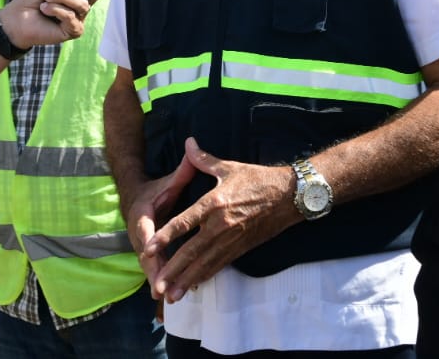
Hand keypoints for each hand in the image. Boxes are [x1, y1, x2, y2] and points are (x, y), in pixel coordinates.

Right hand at [125, 147, 198, 284]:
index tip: (151, 253)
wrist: (135, 199)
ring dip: (158, 281)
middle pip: (146, 256)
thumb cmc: (154, 190)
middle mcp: (139, 234)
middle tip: (161, 288)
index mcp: (143, 214)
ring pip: (150, 267)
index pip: (145, 229)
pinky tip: (174, 294)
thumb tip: (192, 149)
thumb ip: (182, 171)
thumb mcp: (167, 181)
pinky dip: (164, 281)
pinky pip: (156, 270)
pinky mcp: (150, 256)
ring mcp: (143, 247)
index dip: (149, 242)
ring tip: (168, 297)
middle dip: (154, 272)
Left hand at [141, 138, 300, 302]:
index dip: (165, 237)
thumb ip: (203, 160)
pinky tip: (194, 285)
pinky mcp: (241, 248)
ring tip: (171, 295)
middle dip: (172, 270)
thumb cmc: (258, 179)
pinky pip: (219, 264)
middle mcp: (220, 225)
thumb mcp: (229, 167)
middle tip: (156, 286)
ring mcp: (231, 239)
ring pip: (205, 263)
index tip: (149, 249)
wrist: (290, 196)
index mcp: (214, 203)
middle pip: (191, 251)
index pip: (184, 223)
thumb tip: (188, 142)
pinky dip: (205, 276)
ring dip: (187, 280)